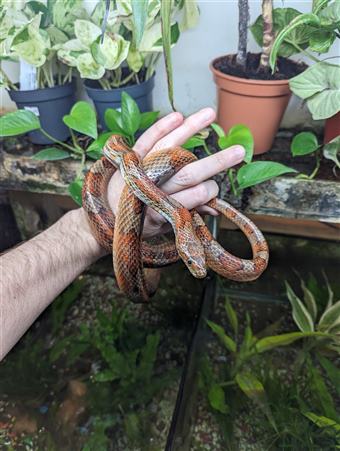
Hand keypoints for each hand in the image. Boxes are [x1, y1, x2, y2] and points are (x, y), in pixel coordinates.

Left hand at [107, 108, 244, 238]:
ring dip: (191, 129)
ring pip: (170, 147)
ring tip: (211, 114)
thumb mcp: (163, 225)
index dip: (209, 192)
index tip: (214, 191)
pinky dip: (161, 126)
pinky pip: (147, 139)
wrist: (101, 217)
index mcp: (162, 209)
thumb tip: (215, 207)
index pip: (195, 195)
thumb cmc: (137, 223)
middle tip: (239, 152)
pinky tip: (178, 115)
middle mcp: (152, 188)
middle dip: (216, 162)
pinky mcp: (130, 158)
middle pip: (188, 172)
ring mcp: (140, 170)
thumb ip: (188, 213)